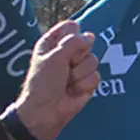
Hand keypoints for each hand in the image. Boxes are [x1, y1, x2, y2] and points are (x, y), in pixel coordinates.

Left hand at [12, 20, 99, 139]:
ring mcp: (77, 69)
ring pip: (93, 60)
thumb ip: (74, 42)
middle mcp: (66, 54)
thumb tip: (90, 36)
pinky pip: (96, 76)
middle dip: (77, 56)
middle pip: (86, 43)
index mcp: (52, 43)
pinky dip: (84, 85)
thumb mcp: (55, 57)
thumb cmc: (43, 83)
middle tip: (65, 67)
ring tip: (67, 82)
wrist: (44, 112)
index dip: (73, 34)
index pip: (70, 27)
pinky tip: (73, 91)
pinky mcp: (86, 83)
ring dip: (80, 73)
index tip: (65, 45)